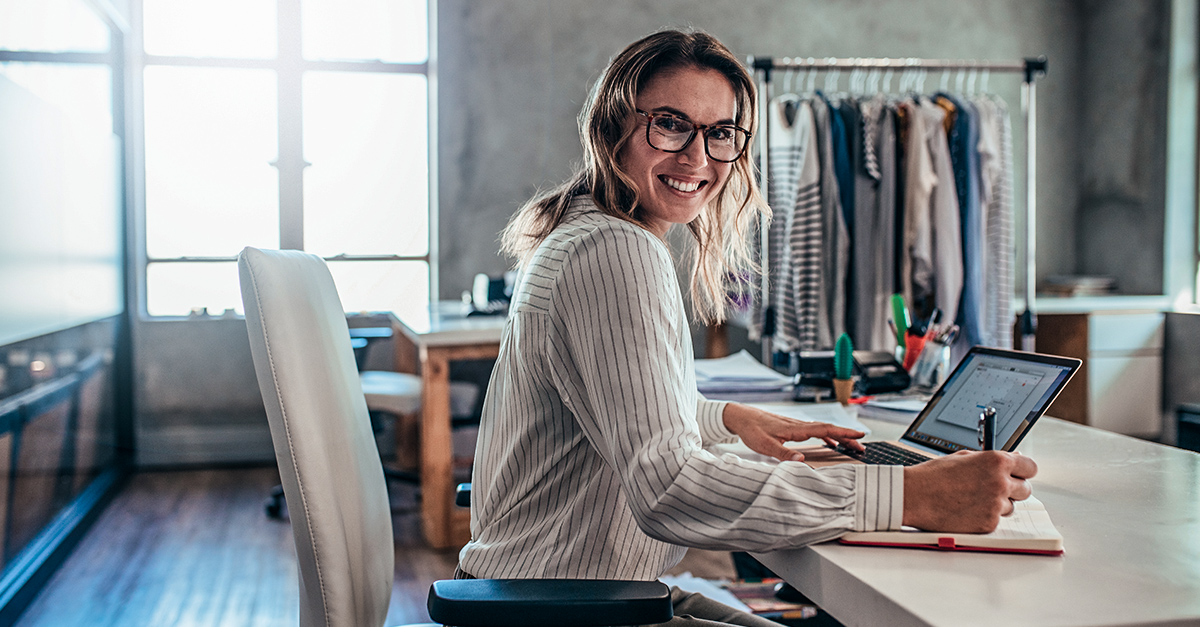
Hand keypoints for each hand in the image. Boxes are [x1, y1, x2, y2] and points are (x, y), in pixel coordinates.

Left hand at [722, 403, 865, 461]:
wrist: (741, 416)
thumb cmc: (752, 430)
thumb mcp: (764, 445)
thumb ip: (783, 453)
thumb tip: (802, 460)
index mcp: (796, 429)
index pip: (824, 430)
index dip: (842, 433)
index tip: (859, 436)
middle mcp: (799, 425)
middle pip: (828, 429)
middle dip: (847, 437)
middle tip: (862, 446)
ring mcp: (797, 425)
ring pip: (823, 430)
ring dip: (839, 437)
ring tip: (852, 446)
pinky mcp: (792, 428)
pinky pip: (815, 431)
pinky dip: (827, 437)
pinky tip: (831, 444)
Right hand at [902, 450, 1036, 532]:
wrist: (914, 496)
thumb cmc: (934, 475)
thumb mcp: (964, 457)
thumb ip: (992, 460)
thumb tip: (1014, 460)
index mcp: (996, 461)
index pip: (1030, 467)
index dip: (1024, 471)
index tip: (1019, 474)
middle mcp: (1000, 482)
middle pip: (1026, 489)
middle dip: (1013, 489)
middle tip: (994, 489)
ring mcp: (995, 505)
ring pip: (1010, 506)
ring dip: (997, 504)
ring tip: (971, 499)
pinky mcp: (988, 523)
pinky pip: (996, 520)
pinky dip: (984, 517)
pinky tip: (966, 509)